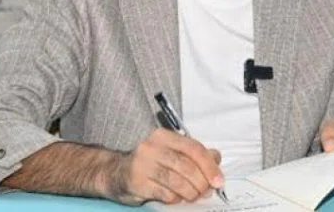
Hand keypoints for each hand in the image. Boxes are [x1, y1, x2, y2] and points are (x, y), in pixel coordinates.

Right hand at [105, 128, 223, 204]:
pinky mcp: (136, 182)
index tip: (218, 180)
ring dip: (190, 193)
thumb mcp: (172, 152)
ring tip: (194, 196)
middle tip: (207, 191)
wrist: (115, 174)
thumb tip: (216, 161)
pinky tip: (176, 198)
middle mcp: (151, 147)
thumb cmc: (150, 163)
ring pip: (177, 181)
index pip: (194, 149)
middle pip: (187, 166)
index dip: (209, 166)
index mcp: (164, 136)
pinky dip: (175, 198)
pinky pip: (165, 193)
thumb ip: (195, 154)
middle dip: (201, 182)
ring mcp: (141, 164)